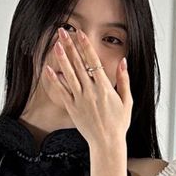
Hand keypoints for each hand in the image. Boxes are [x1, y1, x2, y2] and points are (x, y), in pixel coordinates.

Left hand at [43, 27, 131, 154]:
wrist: (107, 143)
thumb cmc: (118, 123)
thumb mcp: (127, 101)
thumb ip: (124, 80)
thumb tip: (123, 62)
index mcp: (105, 87)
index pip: (94, 61)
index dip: (86, 46)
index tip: (80, 34)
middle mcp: (91, 91)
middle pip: (78, 64)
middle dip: (70, 46)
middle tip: (62, 32)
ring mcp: (80, 99)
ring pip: (69, 74)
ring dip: (61, 58)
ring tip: (55, 45)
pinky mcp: (72, 108)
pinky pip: (61, 91)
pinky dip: (55, 80)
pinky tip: (48, 69)